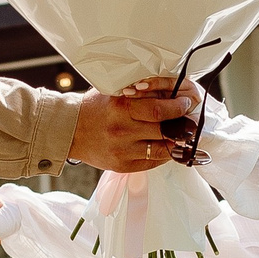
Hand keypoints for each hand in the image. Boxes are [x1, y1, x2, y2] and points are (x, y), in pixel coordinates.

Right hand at [71, 78, 202, 172]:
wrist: (69, 130)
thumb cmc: (94, 107)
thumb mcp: (115, 91)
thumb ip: (140, 91)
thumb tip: (173, 92)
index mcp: (121, 107)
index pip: (161, 110)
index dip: (179, 107)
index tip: (186, 103)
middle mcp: (122, 131)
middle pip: (165, 131)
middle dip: (182, 126)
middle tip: (189, 120)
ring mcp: (122, 151)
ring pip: (162, 150)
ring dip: (176, 142)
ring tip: (181, 135)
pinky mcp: (122, 166)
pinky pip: (152, 163)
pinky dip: (163, 154)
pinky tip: (165, 146)